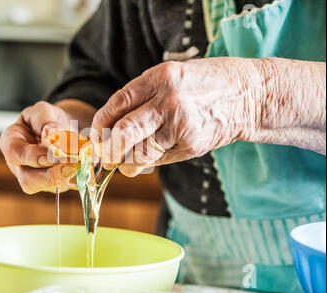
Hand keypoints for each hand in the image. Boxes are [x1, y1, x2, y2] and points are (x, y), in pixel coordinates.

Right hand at [0, 102, 76, 193]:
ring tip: (80, 164)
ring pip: (48, 187)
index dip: (33, 157)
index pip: (15, 154)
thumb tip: (53, 135)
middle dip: (50, 175)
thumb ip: (46, 122)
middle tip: (70, 164)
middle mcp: (21, 166)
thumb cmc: (47, 118)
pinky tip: (86, 165)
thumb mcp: (43, 111)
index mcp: (11, 143)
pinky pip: (65, 185)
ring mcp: (38, 178)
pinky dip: (77, 176)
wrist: (62, 127)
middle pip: (28, 181)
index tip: (53, 155)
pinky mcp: (56, 184)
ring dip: (66, 177)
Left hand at [91, 57, 263, 176]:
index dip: (100, 124)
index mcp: (159, 78)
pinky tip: (145, 160)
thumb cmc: (203, 84)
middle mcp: (168, 102)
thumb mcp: (170, 77)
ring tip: (123, 162)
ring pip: (139, 154)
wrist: (248, 95)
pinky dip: (146, 164)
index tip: (96, 135)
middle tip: (104, 155)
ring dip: (124, 163)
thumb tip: (111, 129)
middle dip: (107, 149)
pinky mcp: (191, 146)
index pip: (117, 104)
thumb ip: (142, 98)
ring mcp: (181, 126)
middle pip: (124, 133)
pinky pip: (158, 160)